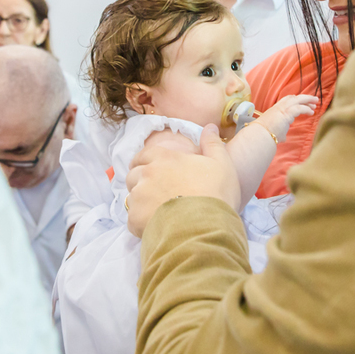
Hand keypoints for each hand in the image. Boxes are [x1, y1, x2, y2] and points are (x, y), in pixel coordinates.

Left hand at [125, 124, 240, 237]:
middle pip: (133, 175)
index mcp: (165, 157)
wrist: (207, 227)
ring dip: (141, 202)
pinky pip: (133, 219)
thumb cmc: (216, 193)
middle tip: (157, 193)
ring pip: (132, 197)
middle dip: (141, 182)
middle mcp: (147, 173)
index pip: (143, 155)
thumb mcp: (222, 164)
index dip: (145, 162)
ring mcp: (139, 196)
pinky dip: (141, 223)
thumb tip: (210, 126)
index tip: (151, 171)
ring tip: (158, 212)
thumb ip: (212, 144)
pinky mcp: (135, 218)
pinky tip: (157, 227)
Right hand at [256, 94, 317, 142]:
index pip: (287, 100)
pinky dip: (306, 109)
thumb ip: (280, 133)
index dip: (296, 99)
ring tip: (316, 103)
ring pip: (298, 100)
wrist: (260, 134)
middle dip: (304, 98)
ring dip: (308, 100)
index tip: (303, 102)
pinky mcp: (287, 113)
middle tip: (314, 100)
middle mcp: (279, 107)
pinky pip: (299, 108)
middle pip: (294, 98)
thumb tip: (282, 138)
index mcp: (275, 109)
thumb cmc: (265, 135)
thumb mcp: (274, 132)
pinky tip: (311, 112)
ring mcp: (282, 109)